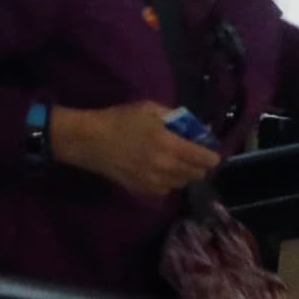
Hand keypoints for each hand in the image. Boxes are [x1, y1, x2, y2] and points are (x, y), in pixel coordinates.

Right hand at [48, 99, 220, 197]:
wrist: (87, 140)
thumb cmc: (118, 120)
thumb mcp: (149, 109)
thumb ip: (177, 118)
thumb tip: (200, 129)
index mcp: (170, 144)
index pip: (207, 158)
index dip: (211, 154)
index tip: (207, 149)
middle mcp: (166, 166)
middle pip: (198, 174)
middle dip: (198, 164)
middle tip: (190, 155)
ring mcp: (154, 181)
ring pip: (183, 183)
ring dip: (183, 173)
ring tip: (172, 162)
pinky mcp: (143, 190)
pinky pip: (166, 189)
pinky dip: (167, 181)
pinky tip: (157, 170)